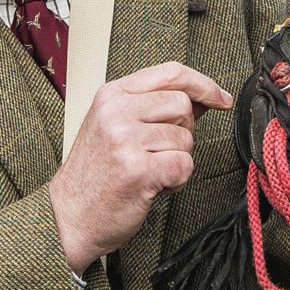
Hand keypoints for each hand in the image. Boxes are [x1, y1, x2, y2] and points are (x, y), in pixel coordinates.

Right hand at [48, 61, 232, 273]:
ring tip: (150, 171)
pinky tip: (154, 186)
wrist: (68, 217)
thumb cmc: (97, 173)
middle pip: (183, 105)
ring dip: (177, 160)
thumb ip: (157, 107)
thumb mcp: (117, 126)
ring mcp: (125, 139)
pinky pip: (184, 165)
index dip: (203, 83)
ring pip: (186, 138)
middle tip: (160, 151)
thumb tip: (206, 95)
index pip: (170, 72)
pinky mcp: (138, 169)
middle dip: (183, 131)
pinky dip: (177, 180)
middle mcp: (116, 111)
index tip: (221, 98)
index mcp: (112, 94)